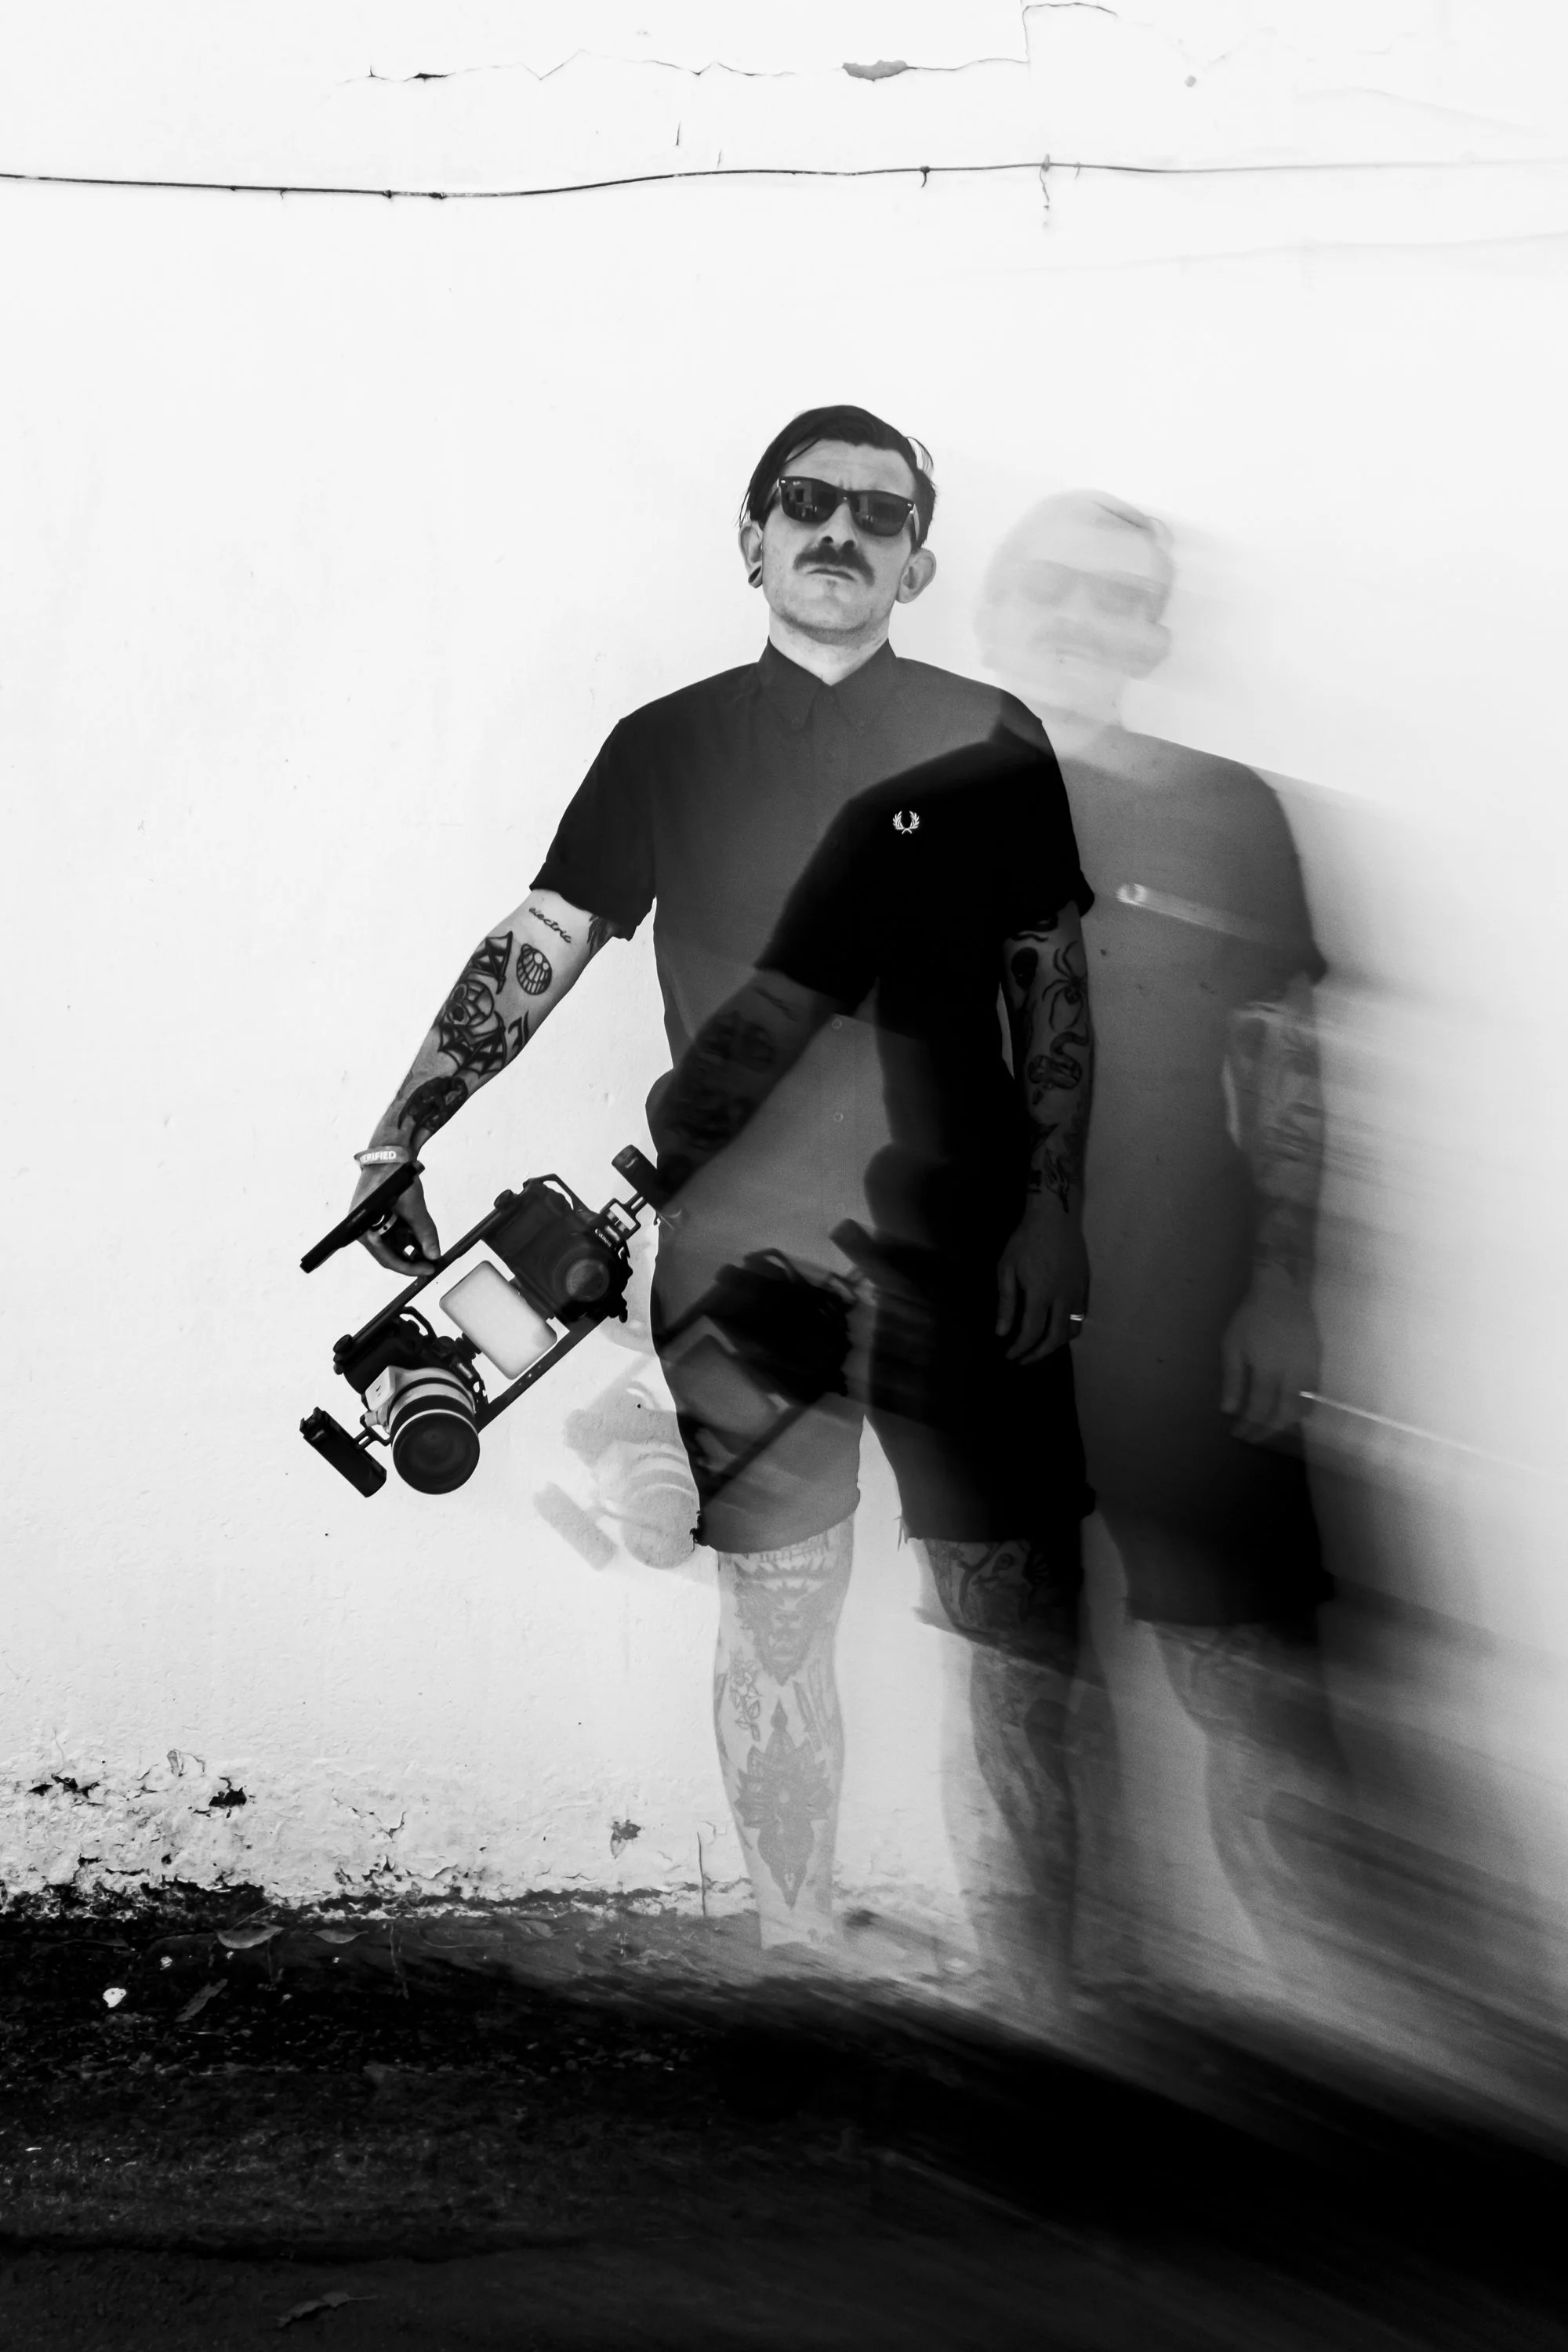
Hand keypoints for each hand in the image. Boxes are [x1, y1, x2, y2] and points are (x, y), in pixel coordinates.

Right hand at [350, 1164, 440, 1274]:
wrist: (390, 1152)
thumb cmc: (394, 1175)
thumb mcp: (413, 1207)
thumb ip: (425, 1232)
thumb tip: (433, 1254)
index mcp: (363, 1227)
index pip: (386, 1258)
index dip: (409, 1267)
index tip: (428, 1269)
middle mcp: (364, 1228)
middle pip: (389, 1253)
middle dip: (412, 1257)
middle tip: (432, 1261)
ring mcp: (371, 1222)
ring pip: (394, 1243)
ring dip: (412, 1245)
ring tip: (430, 1244)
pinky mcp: (379, 1216)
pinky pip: (394, 1232)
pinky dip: (408, 1234)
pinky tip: (422, 1233)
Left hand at [996, 1206, 1088, 1364]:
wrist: (1054, 1217)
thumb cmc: (1025, 1241)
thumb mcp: (1006, 1269)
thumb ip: (1006, 1303)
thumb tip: (1001, 1332)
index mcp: (1040, 1294)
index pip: (1032, 1333)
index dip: (1020, 1349)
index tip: (1010, 1355)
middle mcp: (1062, 1298)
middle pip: (1055, 1338)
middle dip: (1038, 1354)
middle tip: (1024, 1359)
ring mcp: (1077, 1292)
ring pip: (1073, 1330)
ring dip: (1057, 1344)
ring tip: (1041, 1347)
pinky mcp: (1085, 1285)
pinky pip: (1081, 1315)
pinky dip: (1069, 1328)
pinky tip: (1057, 1327)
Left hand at [1220, 1265, 1319, 1441]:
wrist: (1283, 1289)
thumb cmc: (1252, 1315)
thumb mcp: (1233, 1345)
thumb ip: (1233, 1379)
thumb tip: (1229, 1410)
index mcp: (1269, 1369)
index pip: (1260, 1409)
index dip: (1250, 1426)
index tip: (1239, 1434)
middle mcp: (1293, 1374)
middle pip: (1285, 1415)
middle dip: (1268, 1431)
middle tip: (1253, 1437)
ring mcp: (1309, 1369)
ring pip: (1303, 1408)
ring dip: (1285, 1423)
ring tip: (1268, 1428)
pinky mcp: (1319, 1363)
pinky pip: (1312, 1395)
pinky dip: (1300, 1409)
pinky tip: (1287, 1411)